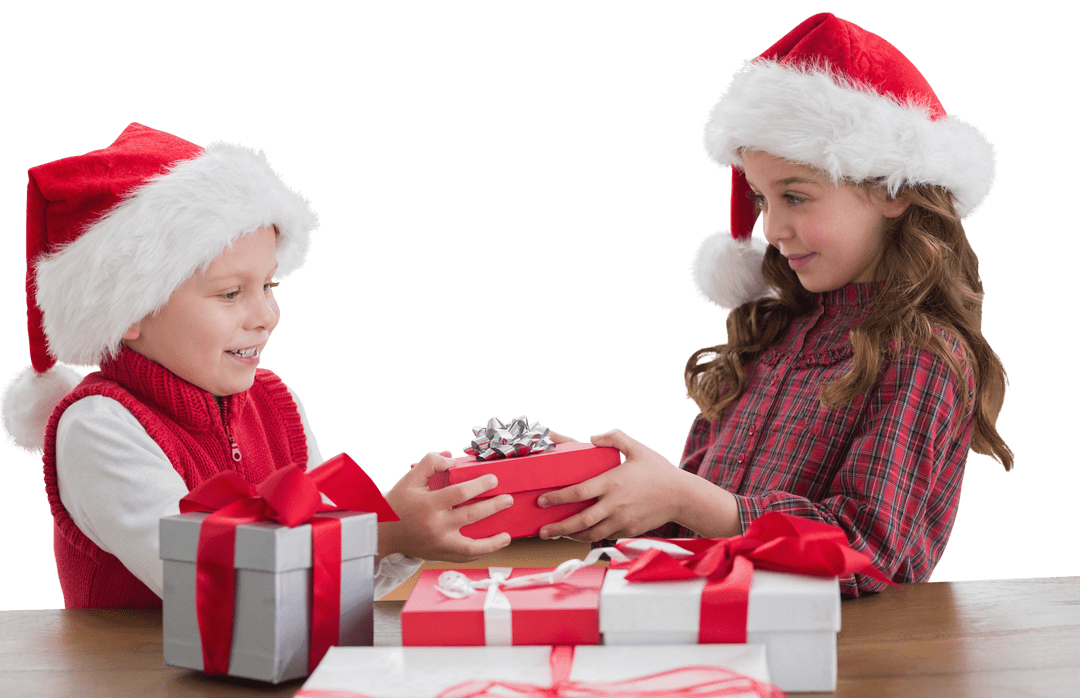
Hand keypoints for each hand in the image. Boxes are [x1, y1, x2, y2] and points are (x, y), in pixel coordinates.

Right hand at [379, 451, 512, 562]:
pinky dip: (479, 553)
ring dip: (493, 542)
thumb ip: (430, 463)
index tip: (493, 479)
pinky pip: (463, 557)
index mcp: (429, 504)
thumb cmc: (397, 504)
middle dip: (494, 507)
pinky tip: (489, 546)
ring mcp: (439, 543)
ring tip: (507, 536)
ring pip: (471, 547)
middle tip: (508, 500)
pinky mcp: (439, 554)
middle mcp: (436, 526)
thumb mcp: (410, 478)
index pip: (460, 493)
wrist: (382, 532)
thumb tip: (452, 460)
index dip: (480, 485)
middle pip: (472, 516)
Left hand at [534, 428, 685, 541]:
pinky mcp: (629, 530)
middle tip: (543, 530)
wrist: (682, 496)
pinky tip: (582, 533)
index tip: (542, 501)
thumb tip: (593, 437)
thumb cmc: (659, 471)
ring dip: (572, 535)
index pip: (578, 493)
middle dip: (558, 527)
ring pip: (590, 533)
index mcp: (612, 482)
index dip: (557, 498)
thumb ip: (614, 438)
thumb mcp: (637, 448)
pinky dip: (591, 536)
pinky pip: (605, 535)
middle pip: (580, 520)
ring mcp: (622, 520)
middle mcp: (614, 504)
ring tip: (558, 534)